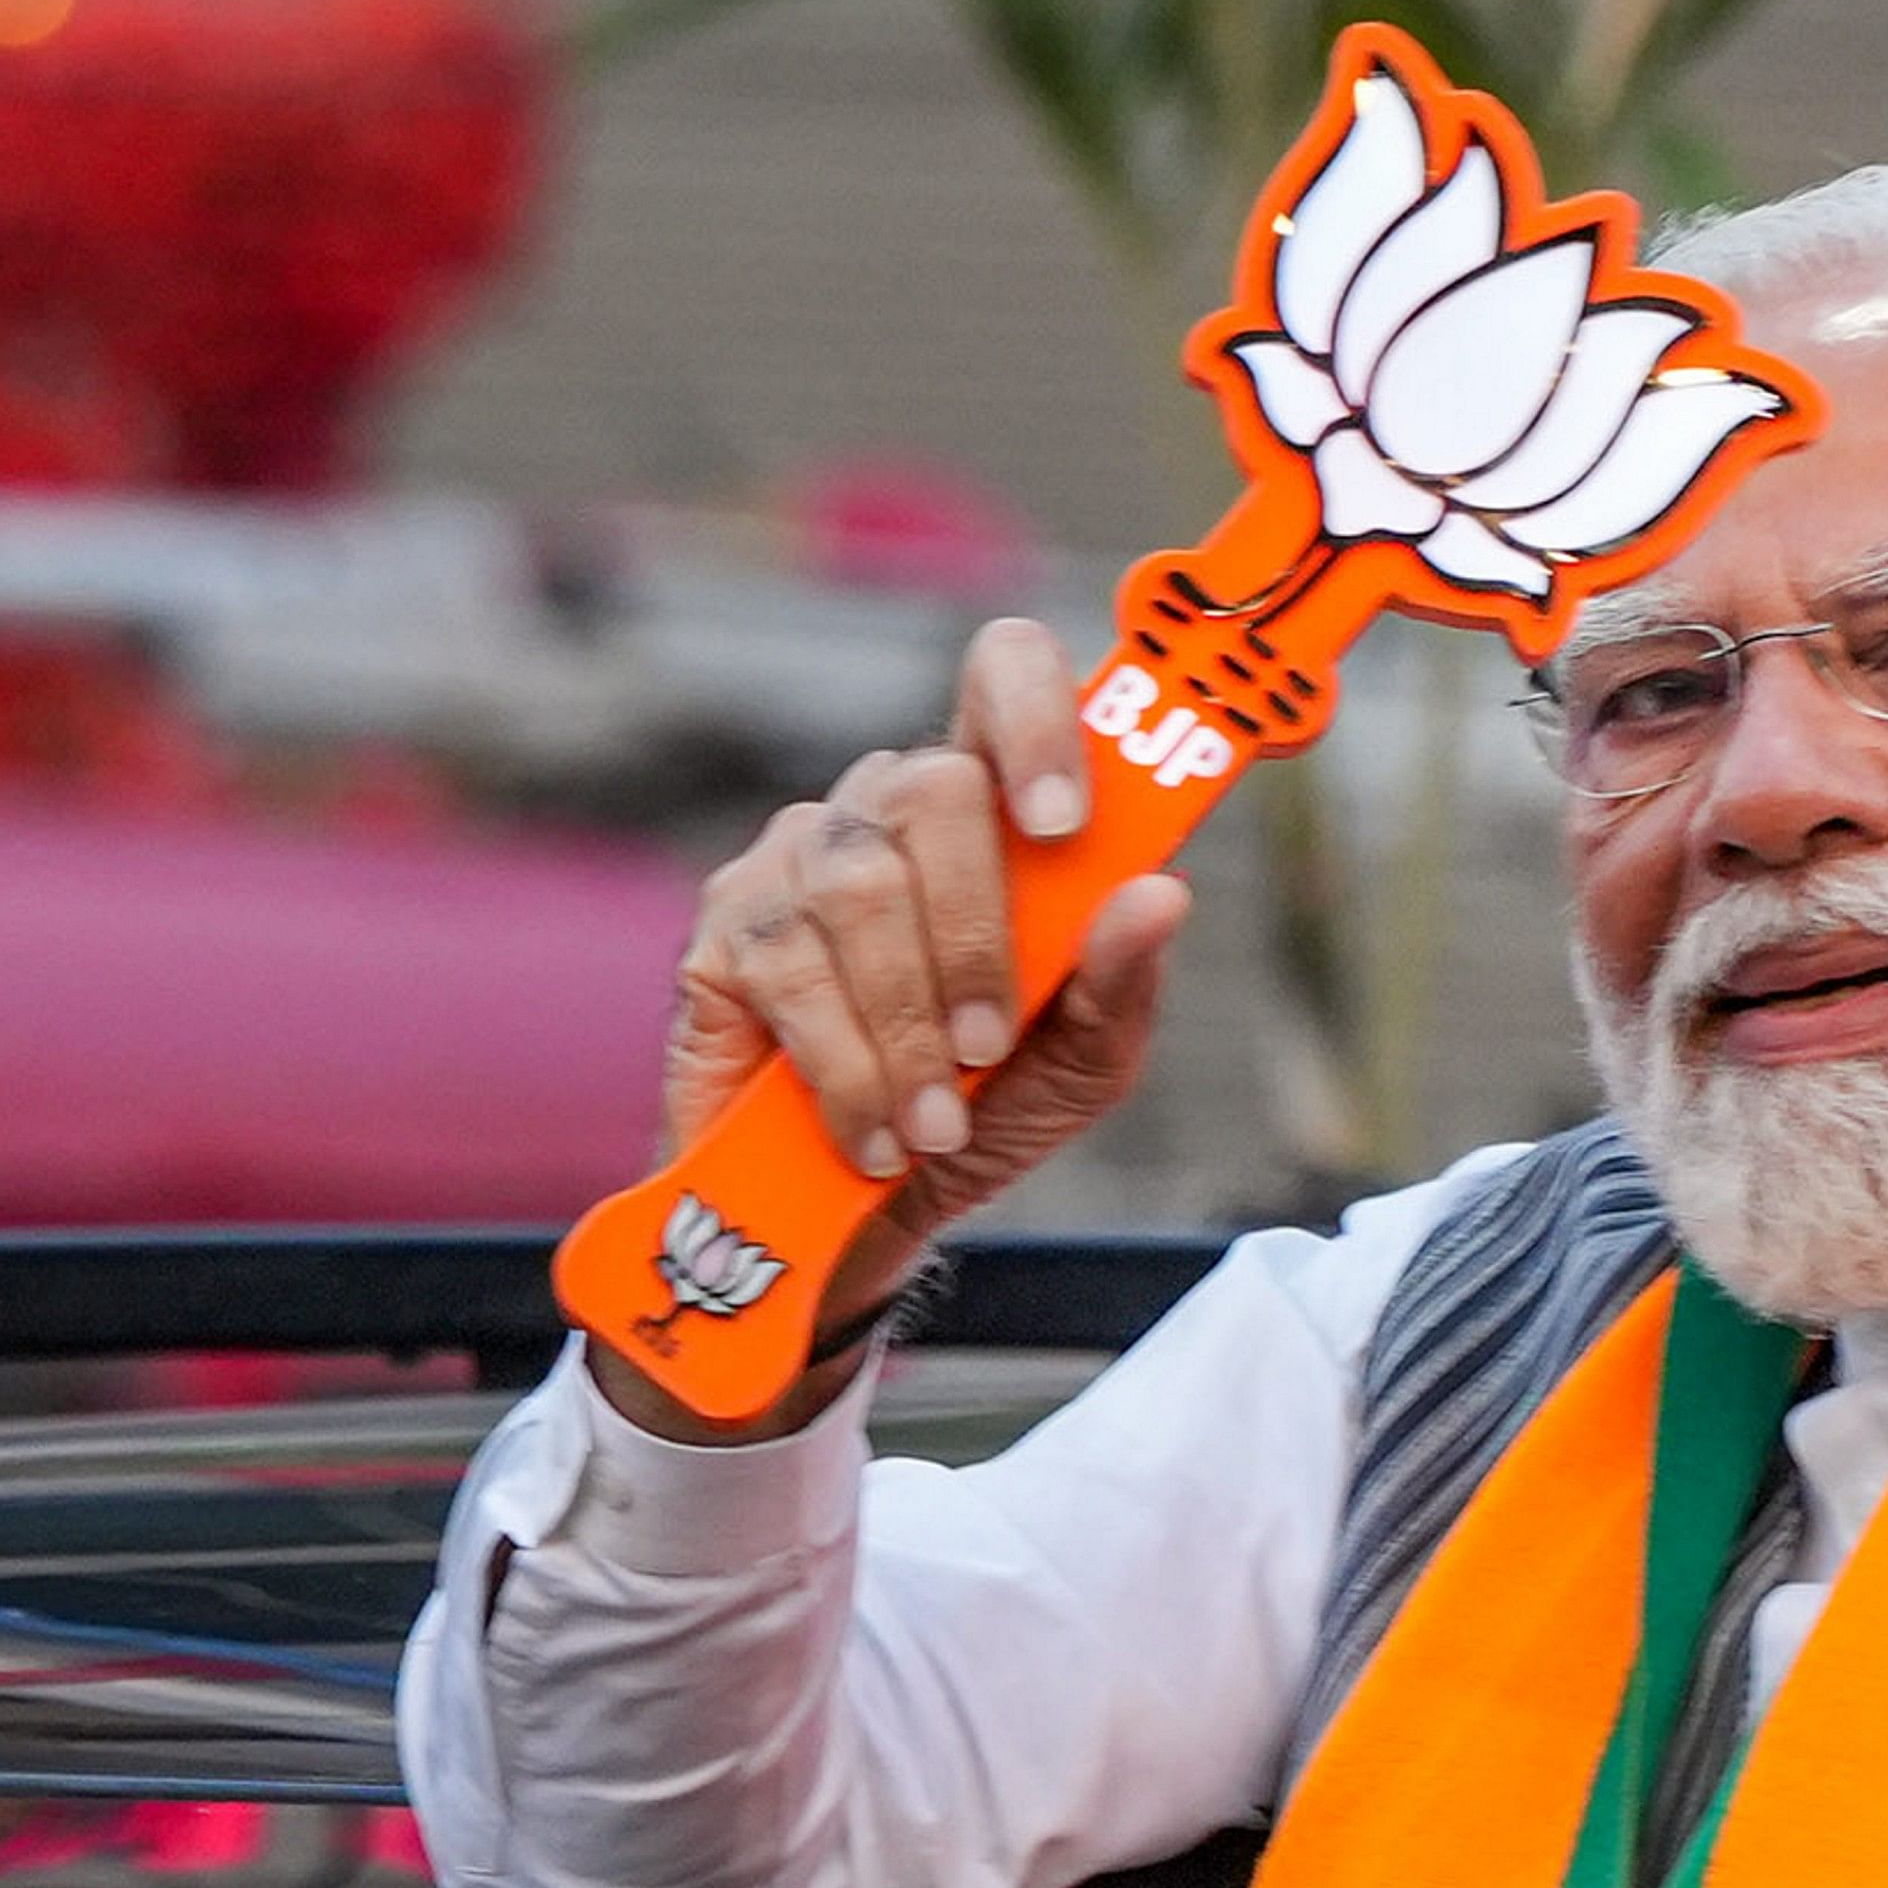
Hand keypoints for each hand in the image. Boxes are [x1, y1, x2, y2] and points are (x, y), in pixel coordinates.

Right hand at [663, 616, 1188, 1325]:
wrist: (865, 1213)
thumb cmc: (988, 1108)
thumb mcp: (1082, 1062)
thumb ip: (1121, 981)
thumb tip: (1161, 892)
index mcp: (993, 805)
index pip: (1002, 675)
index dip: (1036, 717)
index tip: (1064, 820)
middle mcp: (889, 807)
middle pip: (935, 788)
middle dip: (974, 934)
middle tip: (990, 1047)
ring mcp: (797, 858)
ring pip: (861, 888)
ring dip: (909, 1025)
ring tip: (934, 1122)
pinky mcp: (726, 931)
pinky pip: (790, 969)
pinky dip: (846, 1068)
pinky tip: (871, 1133)